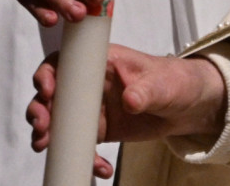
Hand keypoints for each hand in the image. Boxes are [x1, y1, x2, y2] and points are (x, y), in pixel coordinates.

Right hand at [28, 45, 226, 178]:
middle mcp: (91, 84)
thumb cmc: (177, 81)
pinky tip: (101, 168)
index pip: (65, 61)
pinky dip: (84, 158)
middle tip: (42, 128)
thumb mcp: (164, 83)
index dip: (48, 73)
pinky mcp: (99, 130)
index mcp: (102, 62)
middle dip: (40, 110)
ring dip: (50, 135)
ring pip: (59, 121)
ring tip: (49, 147)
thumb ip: (147, 90)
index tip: (47, 90)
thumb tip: (130, 100)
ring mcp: (92, 108)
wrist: (189, 106)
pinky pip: (80, 144)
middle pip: (52, 94)